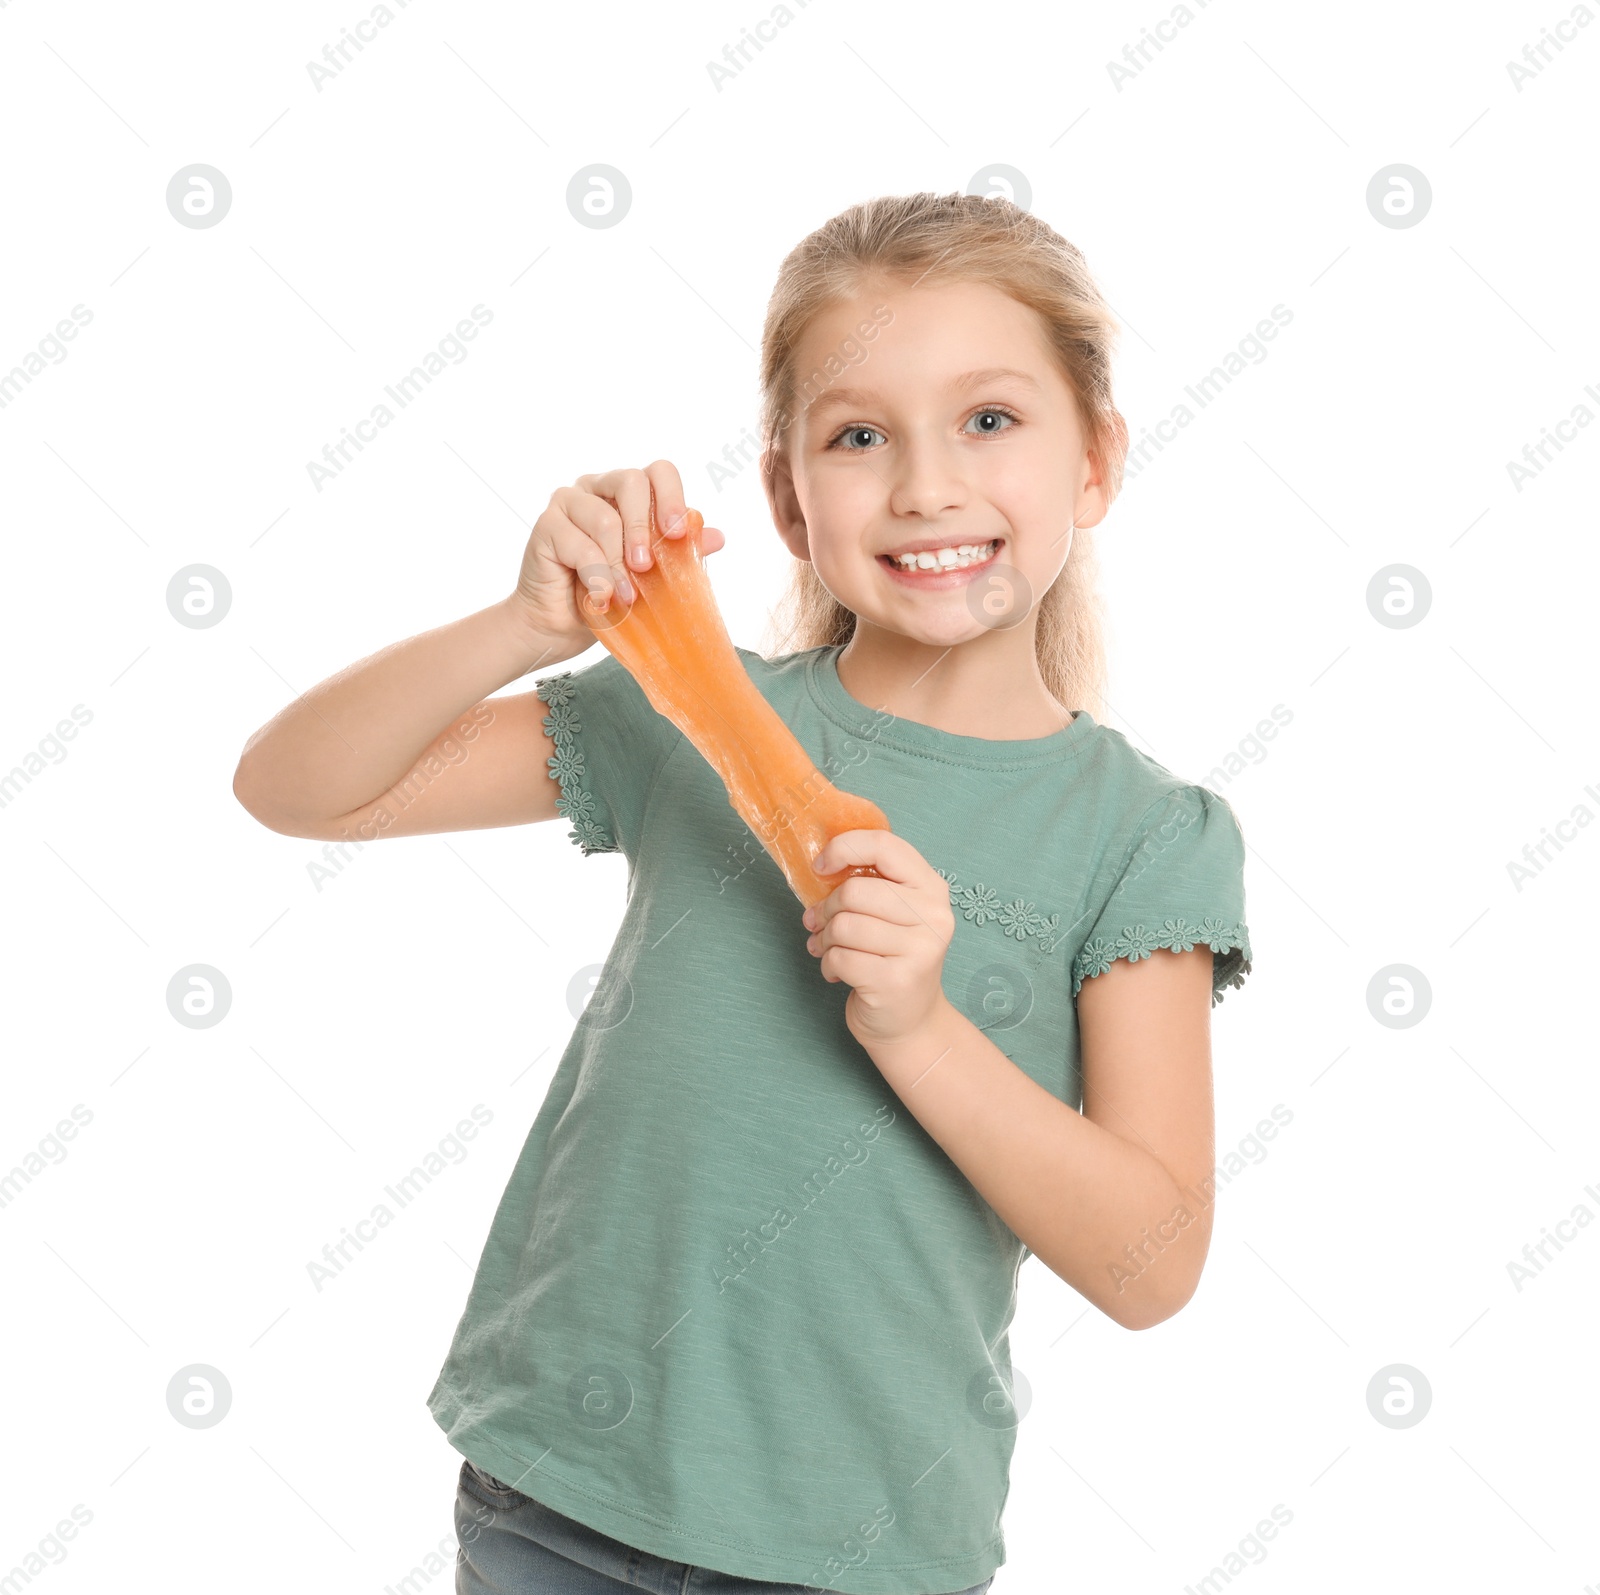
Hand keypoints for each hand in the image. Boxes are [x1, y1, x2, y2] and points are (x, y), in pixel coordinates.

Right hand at [509, 460, 727, 649]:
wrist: (561, 625)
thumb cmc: (609, 594)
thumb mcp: (653, 577)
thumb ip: (681, 553)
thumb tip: (718, 537)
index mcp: (628, 494)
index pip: (658, 472)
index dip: (672, 496)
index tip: (677, 533)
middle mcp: (598, 488)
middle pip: (630, 481)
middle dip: (643, 527)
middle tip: (645, 567)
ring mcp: (568, 501)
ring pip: (604, 518)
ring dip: (618, 565)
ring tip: (626, 597)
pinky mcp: (546, 524)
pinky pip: (579, 544)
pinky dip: (596, 577)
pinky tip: (601, 598)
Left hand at [801, 831, 955, 1047]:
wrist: (911, 1022)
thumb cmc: (892, 959)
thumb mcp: (893, 913)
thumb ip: (868, 884)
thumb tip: (820, 867)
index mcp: (931, 888)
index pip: (884, 846)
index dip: (843, 849)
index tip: (821, 867)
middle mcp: (933, 915)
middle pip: (854, 891)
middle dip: (827, 909)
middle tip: (821, 924)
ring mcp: (920, 950)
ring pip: (844, 925)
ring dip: (824, 939)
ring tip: (828, 949)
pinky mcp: (897, 981)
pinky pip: (840, 957)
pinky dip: (829, 965)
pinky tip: (838, 972)